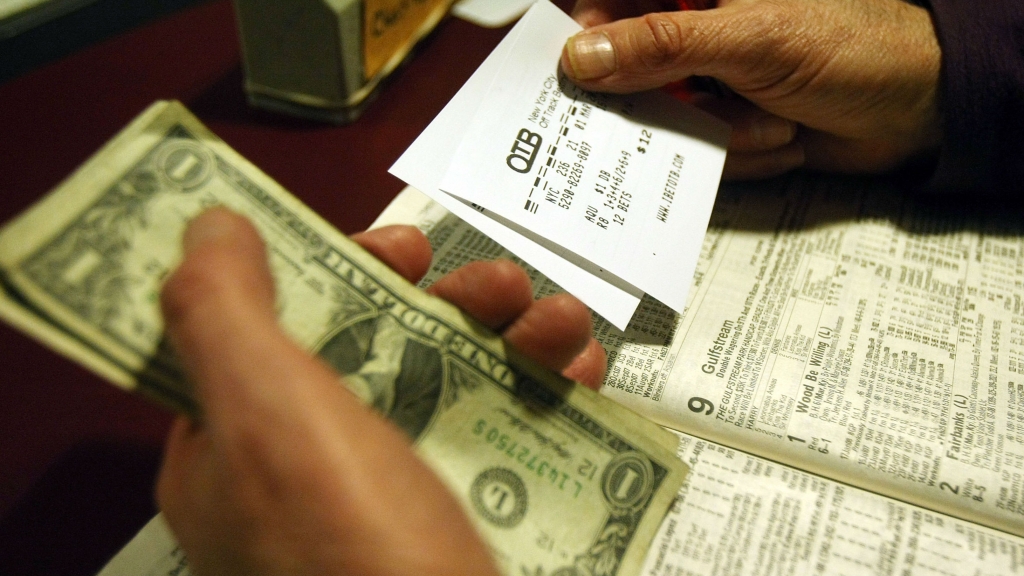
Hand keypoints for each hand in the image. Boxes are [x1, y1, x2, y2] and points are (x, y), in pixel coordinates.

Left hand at [156, 208, 605, 575]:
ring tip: (559, 321)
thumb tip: (209, 227)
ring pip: (447, 385)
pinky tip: (580, 372)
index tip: (401, 242)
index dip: (337, 271)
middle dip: (446, 300)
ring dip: (509, 338)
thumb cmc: (357, 565)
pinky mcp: (455, 523)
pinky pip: (497, 434)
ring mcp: (385, 502)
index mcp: (234, 449)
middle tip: (499, 280)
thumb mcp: (271, 419)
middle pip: (373, 348)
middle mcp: (304, 475)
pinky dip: (539, 393)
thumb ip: (224, 311)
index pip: (271, 326)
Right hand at [561, 0, 942, 179]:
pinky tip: (785, 133)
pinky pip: (695, 155)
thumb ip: (661, 45)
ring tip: (775, 117)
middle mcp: (696, 33)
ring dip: (721, 133)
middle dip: (672, 105)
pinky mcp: (725, 127)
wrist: (919, 109)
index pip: (610, 5)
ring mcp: (709, 83)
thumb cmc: (854, 47)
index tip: (573, 72)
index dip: (585, 36)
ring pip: (662, 123)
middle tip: (703, 105)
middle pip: (627, 73)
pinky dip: (741, 154)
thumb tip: (584, 56)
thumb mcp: (751, 40)